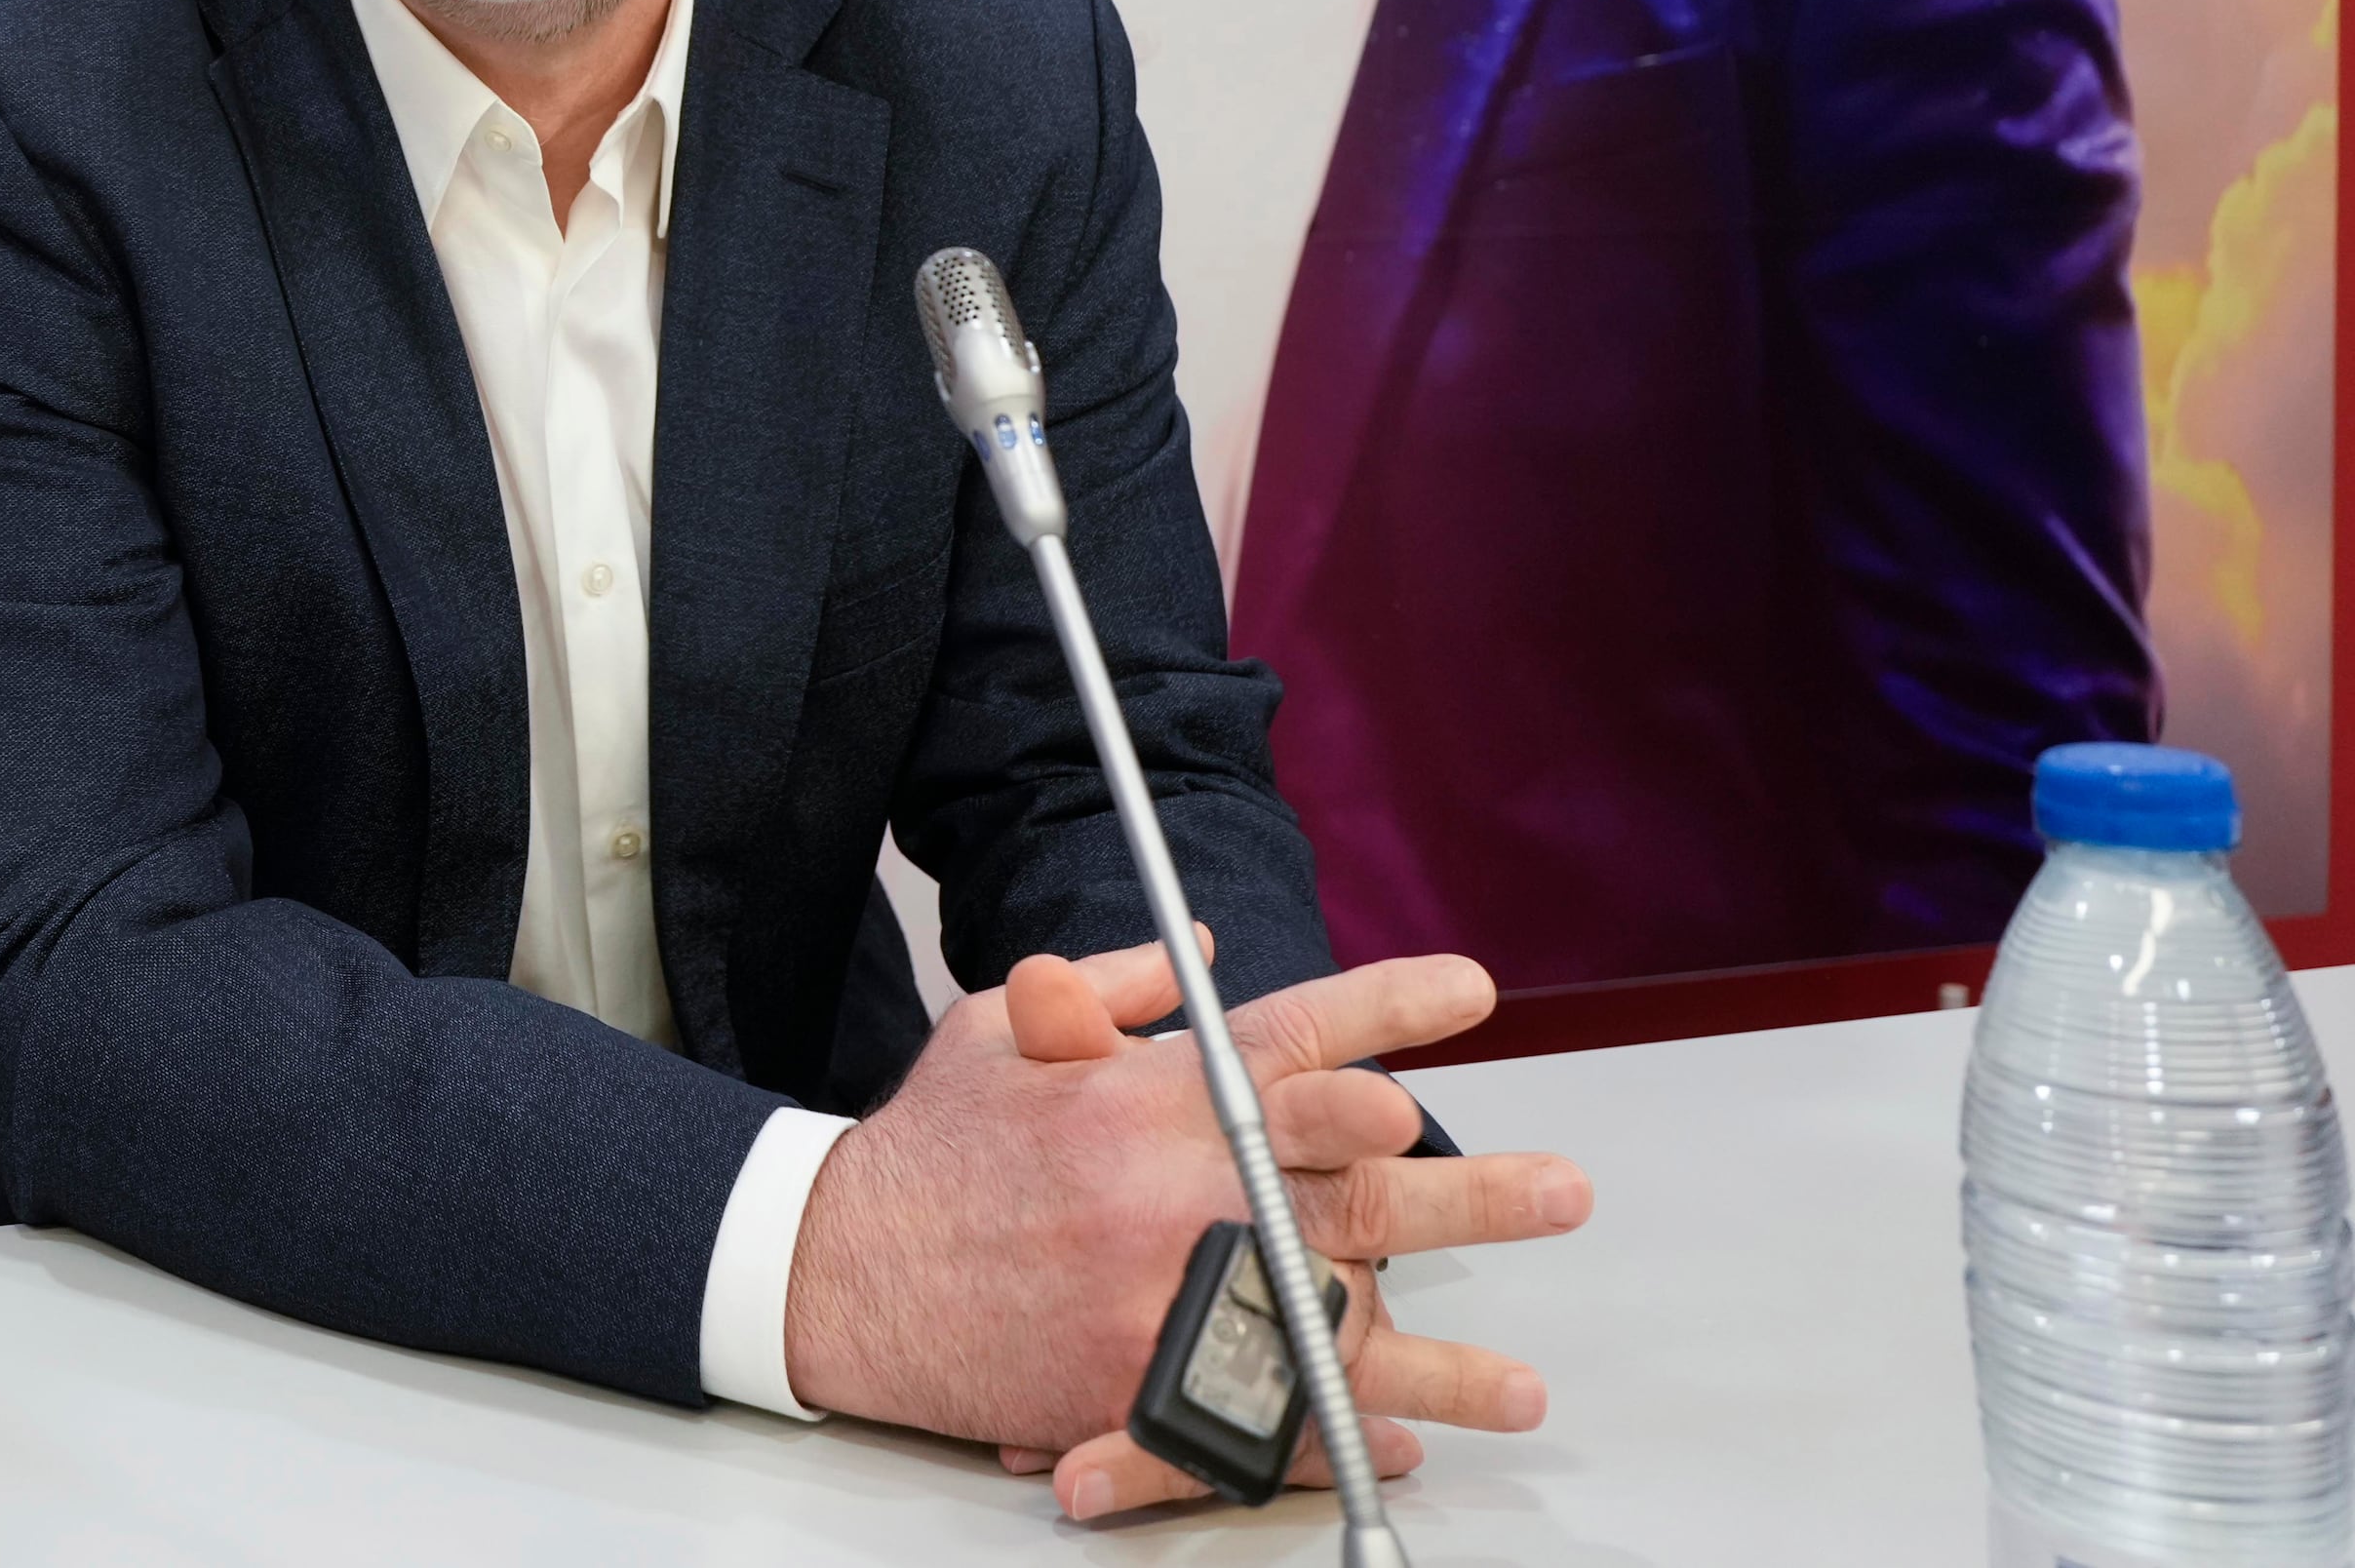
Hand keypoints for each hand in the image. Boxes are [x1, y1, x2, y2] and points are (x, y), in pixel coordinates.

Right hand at [777, 936, 1589, 1516]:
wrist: (839, 1269)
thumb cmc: (925, 1151)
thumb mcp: (997, 1035)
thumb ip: (1105, 990)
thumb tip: (1198, 955)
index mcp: (1145, 1092)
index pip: (1290, 1033)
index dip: (1388, 1008)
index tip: (1470, 994)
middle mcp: (1173, 1186)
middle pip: (1352, 1180)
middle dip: (1468, 1187)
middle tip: (1559, 1191)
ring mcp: (1163, 1289)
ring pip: (1336, 1316)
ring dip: (1441, 1350)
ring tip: (1521, 1384)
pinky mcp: (1137, 1379)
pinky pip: (1267, 1410)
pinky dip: (1343, 1431)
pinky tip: (1407, 1443)